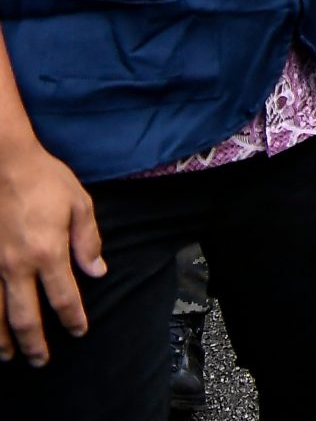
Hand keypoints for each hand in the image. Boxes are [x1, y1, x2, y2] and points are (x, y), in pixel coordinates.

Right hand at [0, 138, 103, 366]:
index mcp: (49, 253)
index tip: (79, 332)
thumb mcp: (79, 204)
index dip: (73, 320)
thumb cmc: (43, 179)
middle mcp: (17, 266)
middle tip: (40, 361)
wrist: (3, 162)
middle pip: (25, 317)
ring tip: (8, 356)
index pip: (64, 298)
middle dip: (34, 344)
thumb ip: (87, 241)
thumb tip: (97, 272)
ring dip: (2, 340)